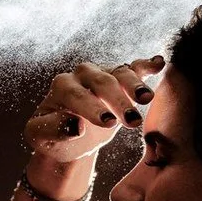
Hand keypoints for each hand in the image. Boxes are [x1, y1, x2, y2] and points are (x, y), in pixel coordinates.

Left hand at [24, 56, 165, 166]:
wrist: (68, 135)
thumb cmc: (53, 135)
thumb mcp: (41, 137)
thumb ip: (53, 129)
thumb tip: (75, 126)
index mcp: (61, 87)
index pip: (77, 95)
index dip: (92, 108)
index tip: (108, 123)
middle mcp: (82, 75)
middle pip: (103, 82)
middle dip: (118, 101)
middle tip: (132, 122)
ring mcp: (102, 74)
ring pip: (120, 73)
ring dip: (135, 86)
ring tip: (147, 100)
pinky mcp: (119, 79)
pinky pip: (133, 68)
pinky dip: (146, 65)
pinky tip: (159, 63)